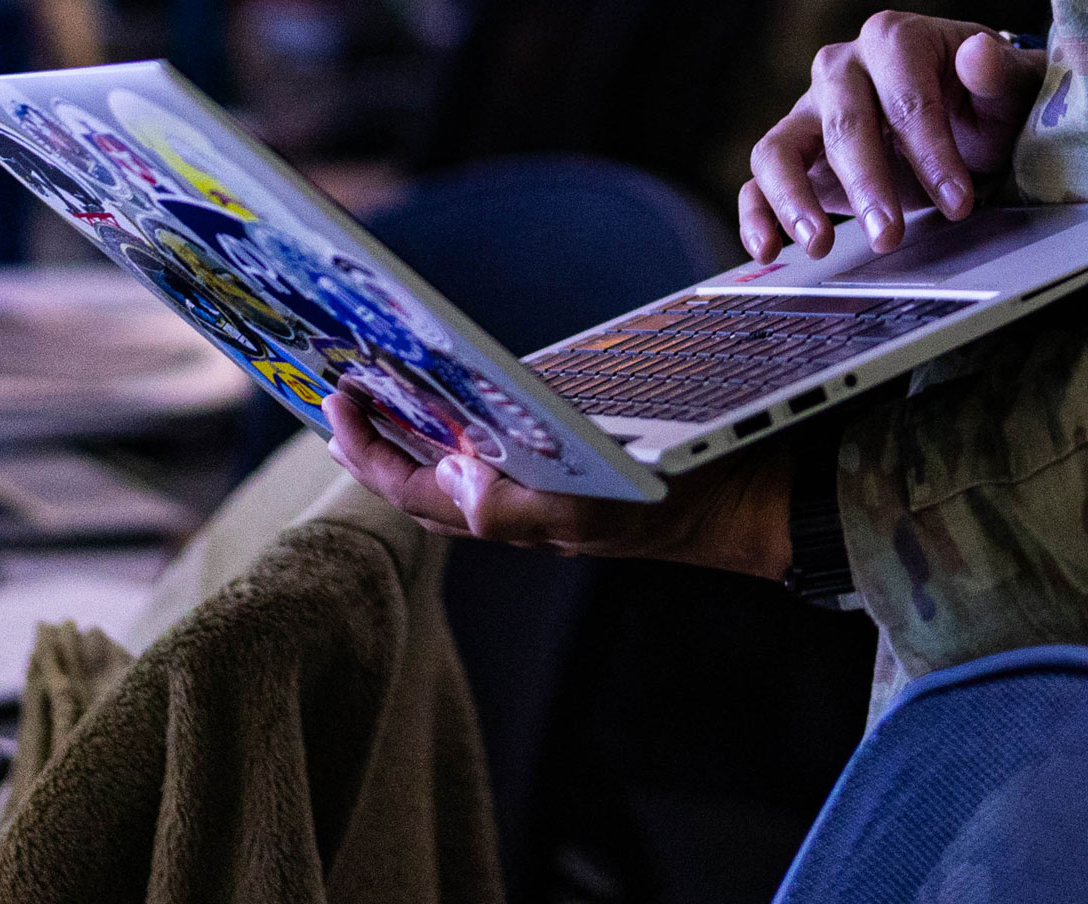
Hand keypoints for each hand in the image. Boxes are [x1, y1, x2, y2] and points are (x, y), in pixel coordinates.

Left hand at [321, 390, 794, 578]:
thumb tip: (450, 477)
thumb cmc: (675, 504)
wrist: (750, 502)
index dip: (366, 450)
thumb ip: (515, 506)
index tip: (337, 397)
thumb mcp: (590, 511)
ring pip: (454, 469)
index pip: (411, 490)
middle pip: (420, 482)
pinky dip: (464, 423)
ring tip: (377, 393)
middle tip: (336, 393)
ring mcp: (544, 490)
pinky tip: (458, 399)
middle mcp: (519, 507)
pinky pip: (499, 450)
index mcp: (512, 517)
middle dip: (373, 442)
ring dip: (411, 431)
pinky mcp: (573, 466)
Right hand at [742, 12, 1048, 261]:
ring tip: (820, 244)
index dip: (930, 150)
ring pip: (780, 149)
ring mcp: (809, 112)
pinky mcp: (793, 155)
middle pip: (842, 123)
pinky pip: (758, 181)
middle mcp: (841, 69)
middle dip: (866, 183)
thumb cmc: (985, 103)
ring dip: (795, 200)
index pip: (905, 96)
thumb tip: (976, 55)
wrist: (964, 118)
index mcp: (894, 41)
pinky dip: (756, 215)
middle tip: (889, 235)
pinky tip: (769, 250)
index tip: (957, 201)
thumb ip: (998, 73)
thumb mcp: (1008, 89)